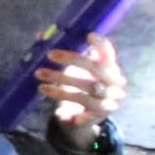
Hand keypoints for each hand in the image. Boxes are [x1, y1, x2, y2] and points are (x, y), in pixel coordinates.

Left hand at [38, 34, 128, 148]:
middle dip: (72, 59)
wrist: (82, 120)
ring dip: (60, 78)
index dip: (100, 44)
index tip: (88, 35)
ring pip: (85, 86)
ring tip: (39, 73)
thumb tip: (41, 35)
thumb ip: (64, 54)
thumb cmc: (78, 89)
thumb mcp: (75, 72)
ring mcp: (109, 100)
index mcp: (111, 69)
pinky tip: (44, 89)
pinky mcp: (99, 113)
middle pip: (96, 68)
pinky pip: (79, 101)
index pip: (108, 53)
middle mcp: (115, 83)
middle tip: (50, 54)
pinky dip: (60, 94)